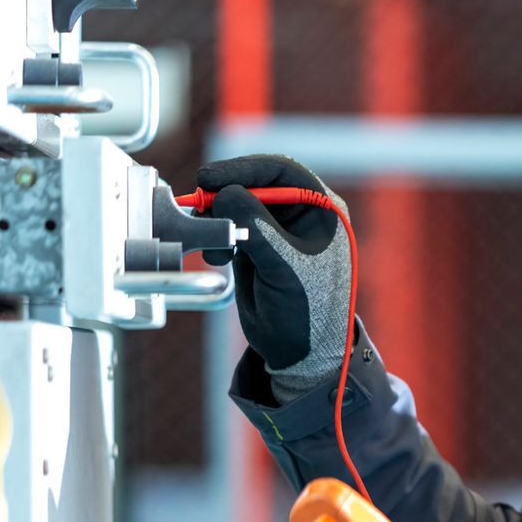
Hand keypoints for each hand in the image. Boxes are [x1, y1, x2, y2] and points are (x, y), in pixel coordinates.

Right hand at [194, 154, 351, 395]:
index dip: (244, 168)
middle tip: (200, 206)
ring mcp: (275, 230)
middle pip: (254, 184)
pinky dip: (216, 236)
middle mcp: (300, 214)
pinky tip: (216, 256)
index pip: (281, 170)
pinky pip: (229, 227)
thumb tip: (224, 195)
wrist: (300, 352)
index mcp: (321, 210)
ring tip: (215, 246)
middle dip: (225, 195)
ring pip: (236, 205)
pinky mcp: (255, 248)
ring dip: (217, 218)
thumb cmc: (307, 310)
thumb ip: (255, 225)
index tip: (211, 178)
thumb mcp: (283, 264)